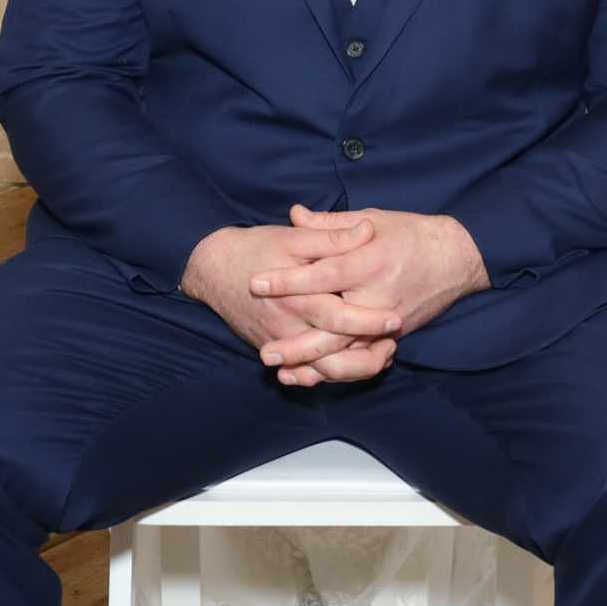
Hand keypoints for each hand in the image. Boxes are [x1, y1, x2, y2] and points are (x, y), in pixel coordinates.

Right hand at [180, 221, 401, 386]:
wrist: (211, 270)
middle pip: (332, 353)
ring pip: (320, 369)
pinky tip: (350, 367)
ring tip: (379, 357)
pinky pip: (303, 371)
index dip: (368, 320)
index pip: (338, 315)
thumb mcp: (294, 238)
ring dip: (352, 370)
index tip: (395, 320)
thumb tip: (367, 230)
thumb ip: (332, 236)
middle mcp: (289, 323)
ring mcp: (280, 340)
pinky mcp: (273, 347)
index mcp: (298, 295)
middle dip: (367, 355)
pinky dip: (327, 375)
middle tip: (393, 345)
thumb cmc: (256, 248)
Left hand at [249, 203, 489, 376]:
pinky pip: (361, 358)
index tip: (258, 283)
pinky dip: (336, 369)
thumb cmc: (411, 234)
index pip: (323, 273)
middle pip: (332, 324)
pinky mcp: (392, 334)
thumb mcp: (372, 219)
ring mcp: (386, 320)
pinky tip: (311, 376)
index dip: (290, 280)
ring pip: (346, 349)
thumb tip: (294, 215)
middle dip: (298, 341)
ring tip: (281, 371)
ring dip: (313, 363)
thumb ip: (331, 224)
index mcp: (369, 260)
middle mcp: (377, 295)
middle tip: (264, 351)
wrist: (456, 258)